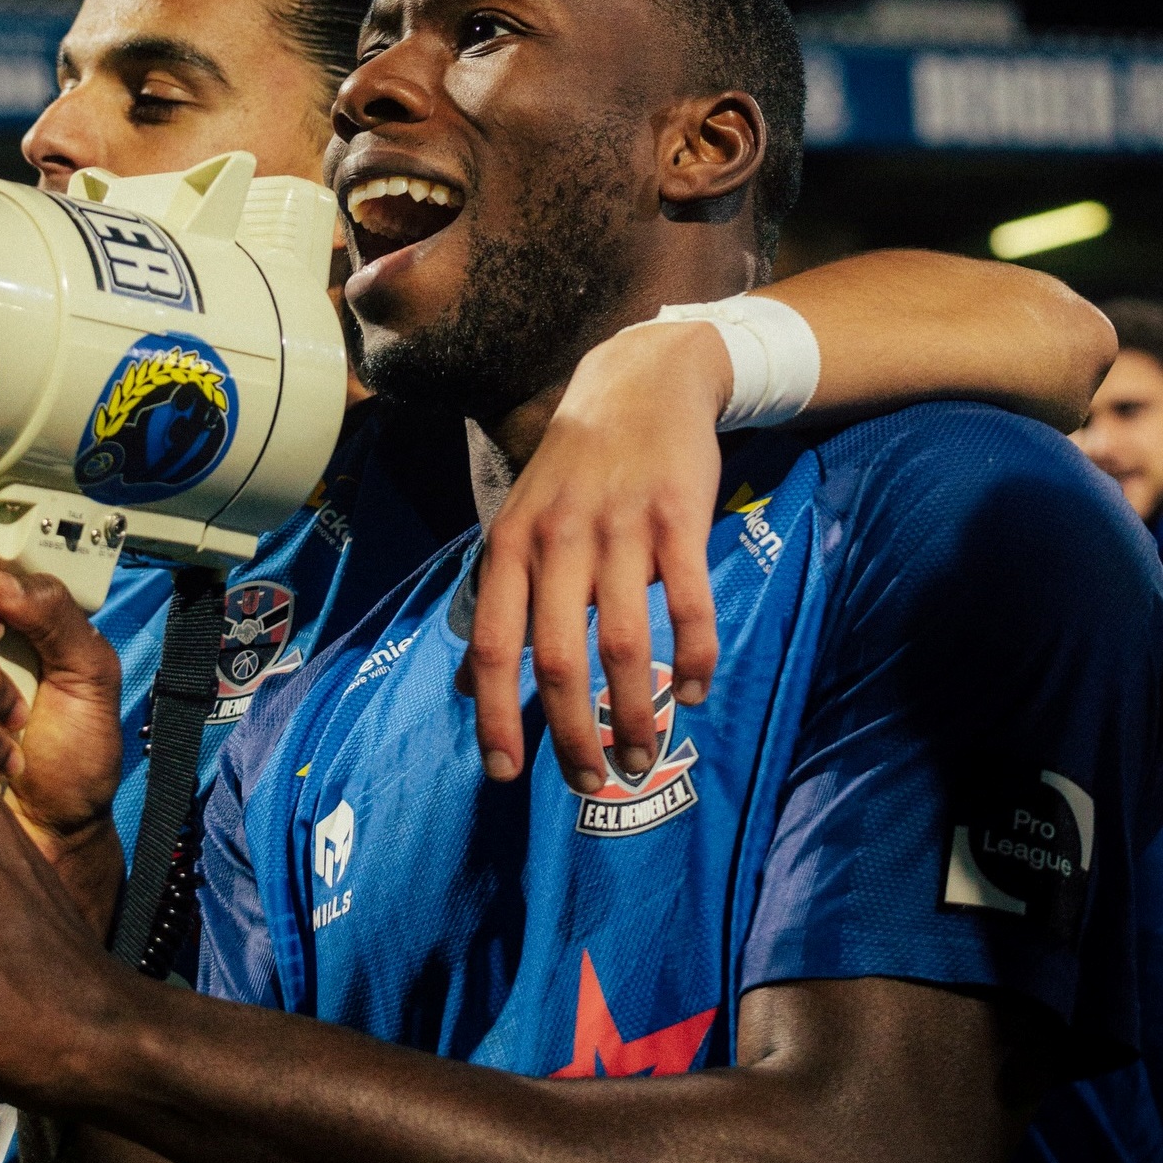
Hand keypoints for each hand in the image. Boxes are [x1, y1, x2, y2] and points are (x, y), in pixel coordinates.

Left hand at [464, 321, 728, 792]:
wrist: (640, 381)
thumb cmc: (571, 469)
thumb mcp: (517, 525)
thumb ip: (495, 603)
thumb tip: (467, 687)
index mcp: (510, 545)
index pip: (492, 644)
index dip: (496, 715)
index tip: (507, 773)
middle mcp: (558, 540)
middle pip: (559, 659)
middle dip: (574, 734)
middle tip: (592, 781)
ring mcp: (620, 529)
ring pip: (625, 644)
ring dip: (637, 713)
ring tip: (643, 753)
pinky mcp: (680, 520)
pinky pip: (690, 606)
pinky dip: (696, 659)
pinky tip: (697, 693)